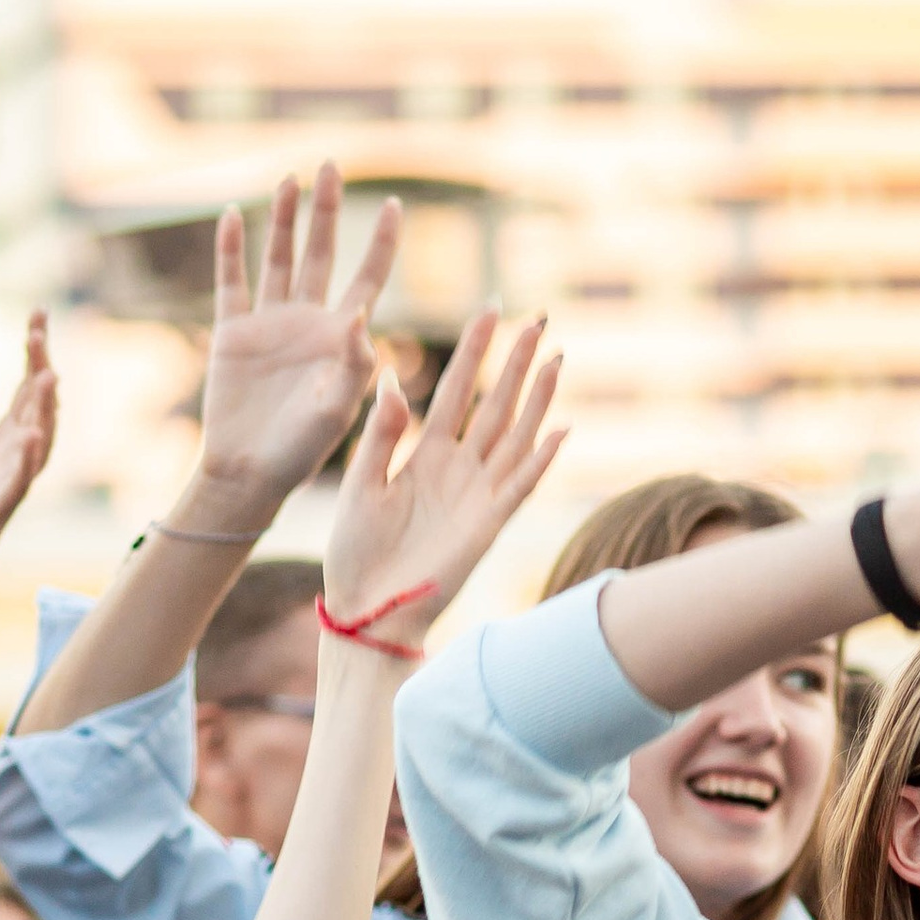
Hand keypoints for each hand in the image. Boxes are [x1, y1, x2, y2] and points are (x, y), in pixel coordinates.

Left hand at [0, 312, 56, 631]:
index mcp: (8, 438)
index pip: (26, 387)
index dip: (33, 352)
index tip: (37, 313)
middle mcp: (18, 456)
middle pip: (37, 406)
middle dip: (39, 369)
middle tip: (37, 329)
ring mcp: (11, 482)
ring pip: (37, 442)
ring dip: (43, 410)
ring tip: (46, 375)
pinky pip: (18, 483)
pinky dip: (27, 460)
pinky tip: (31, 435)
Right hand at [197, 161, 402, 507]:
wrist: (250, 472)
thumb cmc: (302, 451)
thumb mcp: (337, 410)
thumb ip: (351, 364)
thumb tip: (360, 313)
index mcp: (343, 339)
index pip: (369, 279)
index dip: (382, 243)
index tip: (398, 206)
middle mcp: (309, 323)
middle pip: (323, 254)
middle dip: (328, 211)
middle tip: (333, 165)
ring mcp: (271, 324)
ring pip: (280, 258)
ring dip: (284, 219)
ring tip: (292, 179)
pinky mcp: (233, 332)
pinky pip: (233, 282)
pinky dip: (233, 248)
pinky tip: (237, 214)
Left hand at [319, 311, 563, 650]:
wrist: (368, 609)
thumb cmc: (356, 551)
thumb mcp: (360, 482)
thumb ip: (380, 433)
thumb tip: (389, 377)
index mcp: (424, 453)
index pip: (456, 390)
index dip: (474, 351)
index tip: (490, 311)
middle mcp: (458, 469)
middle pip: (496, 405)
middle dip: (516, 363)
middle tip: (537, 320)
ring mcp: (478, 496)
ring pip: (516, 436)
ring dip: (537, 399)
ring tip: (556, 359)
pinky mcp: (488, 526)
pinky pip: (519, 485)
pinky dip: (541, 459)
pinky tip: (562, 429)